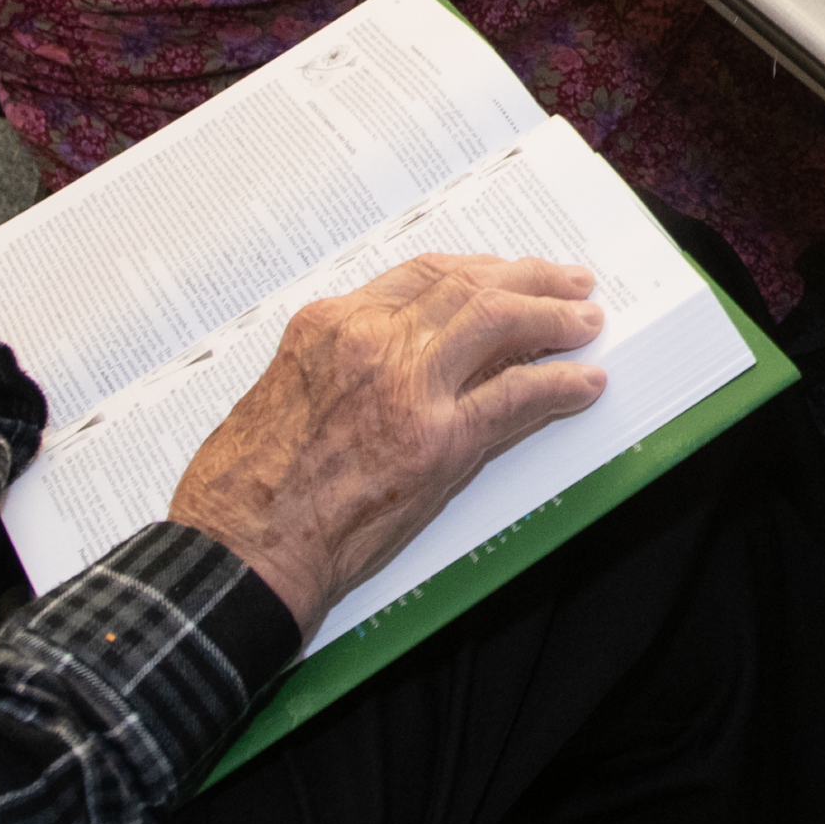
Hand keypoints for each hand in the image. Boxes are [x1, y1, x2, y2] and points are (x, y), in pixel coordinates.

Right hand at [166, 254, 608, 631]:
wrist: (239, 553)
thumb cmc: (243, 489)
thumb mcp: (285, 393)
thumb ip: (340, 364)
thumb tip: (398, 357)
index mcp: (327, 325)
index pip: (421, 275)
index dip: (476, 270)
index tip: (503, 272)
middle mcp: (369, 341)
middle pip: (468, 287)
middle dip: (526, 280)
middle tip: (566, 283)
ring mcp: (408, 388)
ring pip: (499, 324)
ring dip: (553, 319)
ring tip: (585, 322)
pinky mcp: (438, 443)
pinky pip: (516, 397)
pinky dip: (559, 385)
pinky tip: (583, 384)